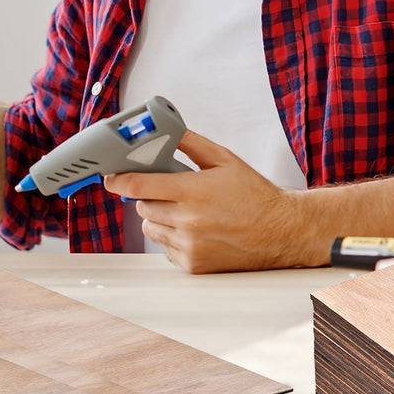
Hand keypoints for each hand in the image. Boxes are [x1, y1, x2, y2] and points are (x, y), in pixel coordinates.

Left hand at [103, 130, 300, 272]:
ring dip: (159, 217)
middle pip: (142, 206)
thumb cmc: (254, 194)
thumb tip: (166, 129)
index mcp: (193, 191)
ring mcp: (190, 245)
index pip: (139, 185)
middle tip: (172, 191)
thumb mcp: (224, 159)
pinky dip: (172, 237)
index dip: (118, 179)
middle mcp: (188, 221)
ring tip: (186, 211)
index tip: (111, 177)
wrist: (282, 231)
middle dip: (150, 196)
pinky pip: (164, 248)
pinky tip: (195, 229)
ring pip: (151, 227)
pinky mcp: (193, 264)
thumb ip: (191, 143)